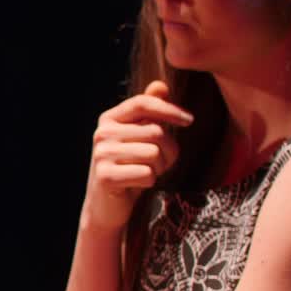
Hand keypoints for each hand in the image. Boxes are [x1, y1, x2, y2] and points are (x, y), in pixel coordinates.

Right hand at [82, 80, 192, 231]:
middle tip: (159, 163)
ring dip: (159, 168)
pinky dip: (149, 182)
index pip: (142, 103)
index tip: (189, 121)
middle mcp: (102, 134)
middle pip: (154, 131)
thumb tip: (160, 85)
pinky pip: (147, 174)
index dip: (169, 109)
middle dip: (167, 150)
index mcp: (109, 119)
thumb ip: (149, 112)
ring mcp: (101, 155)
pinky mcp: (105, 176)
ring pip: (153, 153)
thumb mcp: (140, 138)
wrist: (107, 205)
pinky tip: (136, 185)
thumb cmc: (129, 167)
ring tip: (146, 173)